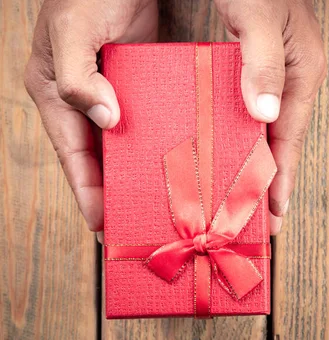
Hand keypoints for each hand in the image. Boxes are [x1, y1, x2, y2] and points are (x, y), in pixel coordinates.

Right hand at [24, 0, 157, 233]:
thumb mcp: (73, 32)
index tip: (104, 223)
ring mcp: (112, 94)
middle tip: (139, 222)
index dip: (87, 191)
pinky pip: (146, 123)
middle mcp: (83, 100)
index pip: (72, 155)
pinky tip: (176, 161)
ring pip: (122, 145)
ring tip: (161, 202)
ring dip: (138, 171)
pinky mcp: (138, 85)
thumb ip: (77, 77)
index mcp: (56, 95)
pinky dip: (156, 144)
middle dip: (115, 191)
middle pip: (98, 158)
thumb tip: (104, 119)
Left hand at [215, 0, 326, 233]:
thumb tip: (267, 113)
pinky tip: (223, 153)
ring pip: (264, 131)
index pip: (291, 135)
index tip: (274, 215)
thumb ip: (262, 62)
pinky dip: (239, 138)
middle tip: (255, 221)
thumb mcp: (258, 15)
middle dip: (268, 181)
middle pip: (280, 141)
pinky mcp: (254, 69)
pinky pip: (248, 114)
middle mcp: (292, 79)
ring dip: (252, 164)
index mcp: (303, 72)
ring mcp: (274, 75)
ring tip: (238, 200)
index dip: (282, 177)